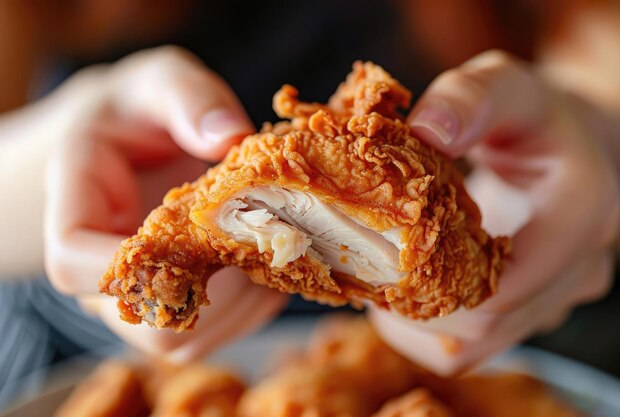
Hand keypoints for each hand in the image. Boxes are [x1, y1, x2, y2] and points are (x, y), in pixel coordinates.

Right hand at [43, 46, 286, 360]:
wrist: (138, 140)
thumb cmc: (141, 111)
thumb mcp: (158, 81)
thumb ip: (188, 98)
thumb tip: (229, 137)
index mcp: (77, 211)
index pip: (75, 266)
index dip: (139, 266)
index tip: (207, 236)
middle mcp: (103, 270)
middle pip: (148, 322)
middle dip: (222, 290)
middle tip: (264, 238)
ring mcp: (142, 294)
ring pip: (186, 342)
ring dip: (245, 303)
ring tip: (271, 247)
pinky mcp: (177, 304)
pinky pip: (214, 334)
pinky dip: (255, 307)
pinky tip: (268, 260)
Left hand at [369, 50, 619, 374]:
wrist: (573, 143)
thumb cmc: (536, 113)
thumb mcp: (504, 85)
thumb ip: (470, 98)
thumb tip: (426, 131)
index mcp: (579, 215)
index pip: (500, 291)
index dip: (429, 292)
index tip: (373, 264)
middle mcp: (578, 268)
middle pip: (484, 328)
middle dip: (414, 310)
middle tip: (363, 273)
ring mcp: (558, 294)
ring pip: (479, 344)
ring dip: (421, 326)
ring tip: (381, 284)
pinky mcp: (536, 304)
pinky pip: (481, 341)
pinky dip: (437, 328)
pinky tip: (409, 291)